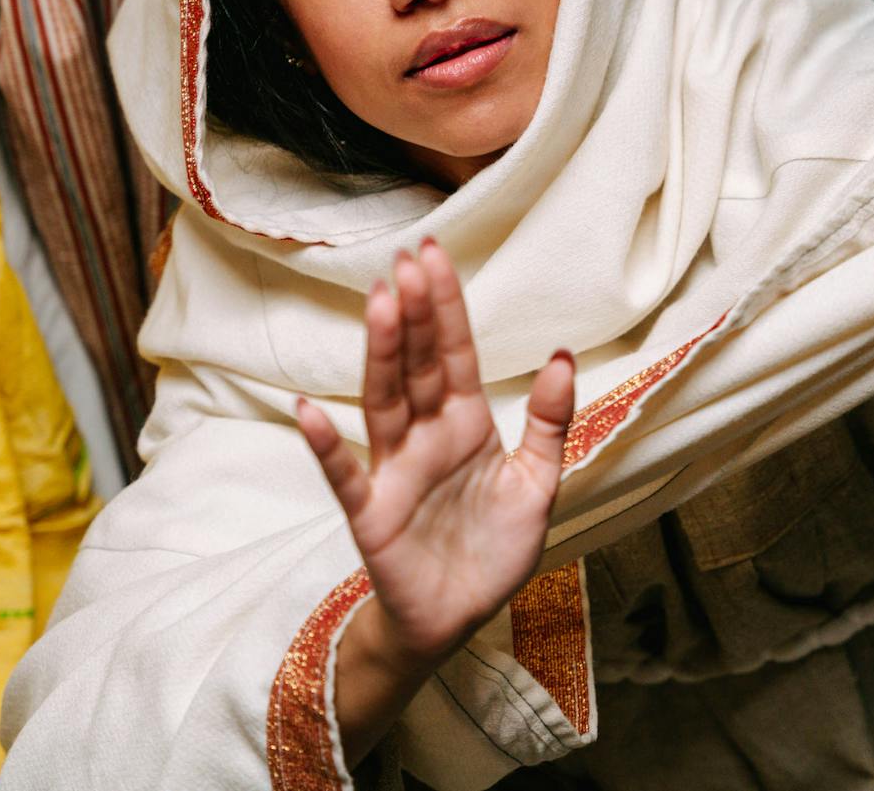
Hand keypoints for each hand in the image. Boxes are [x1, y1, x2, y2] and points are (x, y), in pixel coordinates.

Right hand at [296, 236, 575, 668]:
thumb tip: (564, 354)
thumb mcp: (539, 483)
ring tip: (381, 305)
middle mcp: (425, 436)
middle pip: (417, 365)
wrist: (462, 618)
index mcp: (465, 423)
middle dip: (415, 313)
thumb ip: (551, 422)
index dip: (445, 307)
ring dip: (382, 355)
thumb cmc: (495, 548)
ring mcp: (394, 470)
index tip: (433, 255)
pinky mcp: (372, 514)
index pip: (453, 353)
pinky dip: (325, 446)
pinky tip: (309, 412)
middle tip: (407, 260)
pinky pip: (346, 476)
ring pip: (384, 401)